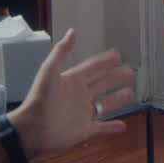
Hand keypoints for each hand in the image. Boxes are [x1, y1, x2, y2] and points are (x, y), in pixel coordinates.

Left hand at [8, 29, 135, 159]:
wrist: (32, 129)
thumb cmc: (38, 100)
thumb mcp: (50, 70)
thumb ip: (61, 51)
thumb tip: (71, 32)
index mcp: (72, 80)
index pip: (93, 67)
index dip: (105, 60)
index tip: (117, 54)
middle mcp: (78, 96)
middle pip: (102, 84)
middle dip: (115, 77)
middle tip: (129, 71)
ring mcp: (82, 113)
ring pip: (104, 104)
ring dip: (117, 99)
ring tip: (130, 93)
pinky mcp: (83, 130)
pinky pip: (101, 128)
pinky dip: (112, 128)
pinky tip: (122, 126)